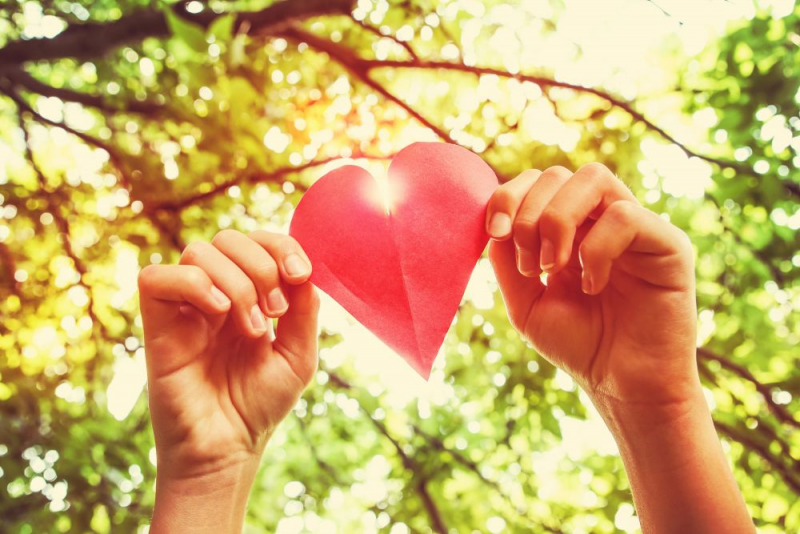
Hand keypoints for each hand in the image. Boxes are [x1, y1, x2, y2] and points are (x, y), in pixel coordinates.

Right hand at [138, 230, 318, 532]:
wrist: (228, 449)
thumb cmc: (260, 405)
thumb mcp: (299, 355)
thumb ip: (305, 309)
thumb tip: (303, 269)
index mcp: (247, 293)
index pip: (257, 241)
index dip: (281, 245)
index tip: (301, 274)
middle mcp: (215, 293)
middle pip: (228, 237)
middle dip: (262, 265)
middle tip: (276, 312)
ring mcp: (185, 307)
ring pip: (198, 250)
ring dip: (237, 282)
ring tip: (254, 328)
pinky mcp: (157, 324)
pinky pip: (158, 277)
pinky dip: (194, 283)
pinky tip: (220, 313)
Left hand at [486, 163, 698, 409]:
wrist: (621, 386)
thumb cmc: (579, 345)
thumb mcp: (526, 303)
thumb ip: (506, 260)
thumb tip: (495, 223)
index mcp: (572, 227)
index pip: (538, 181)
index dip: (509, 195)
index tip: (495, 232)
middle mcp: (603, 218)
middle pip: (559, 173)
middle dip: (529, 214)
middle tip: (531, 266)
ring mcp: (637, 226)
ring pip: (593, 178)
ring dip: (557, 220)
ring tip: (553, 268)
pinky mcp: (668, 244)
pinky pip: (625, 217)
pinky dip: (595, 249)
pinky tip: (592, 285)